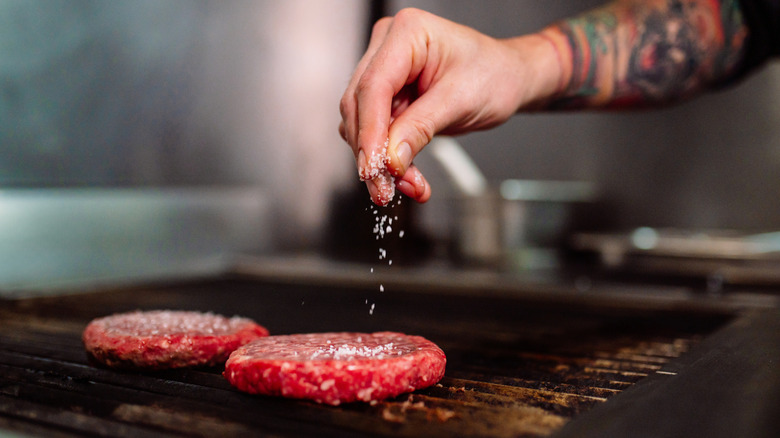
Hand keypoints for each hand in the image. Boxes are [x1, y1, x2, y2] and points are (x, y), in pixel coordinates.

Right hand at [339, 8, 561, 204]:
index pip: (374, 86)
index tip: (373, 169)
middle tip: (386, 190)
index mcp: (407, 33)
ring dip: (379, 160)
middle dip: (372, 152)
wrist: (507, 79)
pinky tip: (408, 175)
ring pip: (361, 122)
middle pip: (359, 105)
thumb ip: (421, 128)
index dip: (370, 132)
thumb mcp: (460, 101)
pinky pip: (374, 131)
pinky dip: (388, 157)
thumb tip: (390, 159)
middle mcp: (387, 47)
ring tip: (410, 184)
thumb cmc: (493, 75)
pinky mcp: (386, 95)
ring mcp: (384, 70)